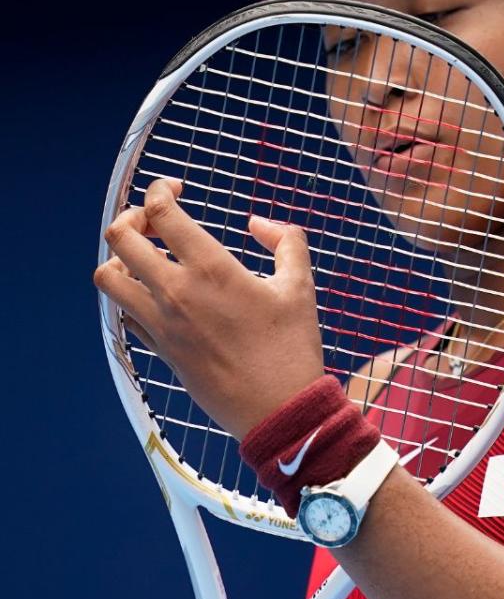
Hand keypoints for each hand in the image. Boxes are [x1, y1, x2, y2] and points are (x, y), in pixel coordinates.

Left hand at [94, 179, 324, 438]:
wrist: (277, 409)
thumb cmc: (292, 348)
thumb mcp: (300, 287)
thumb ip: (286, 242)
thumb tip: (260, 224)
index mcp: (211, 269)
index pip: (162, 213)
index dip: (160, 191)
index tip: (173, 189)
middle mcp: (176, 292)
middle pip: (120, 238)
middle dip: (132, 216)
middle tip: (155, 219)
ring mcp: (162, 323)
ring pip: (108, 277)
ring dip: (120, 257)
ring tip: (146, 257)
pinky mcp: (160, 349)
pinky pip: (125, 312)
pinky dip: (130, 294)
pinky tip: (156, 293)